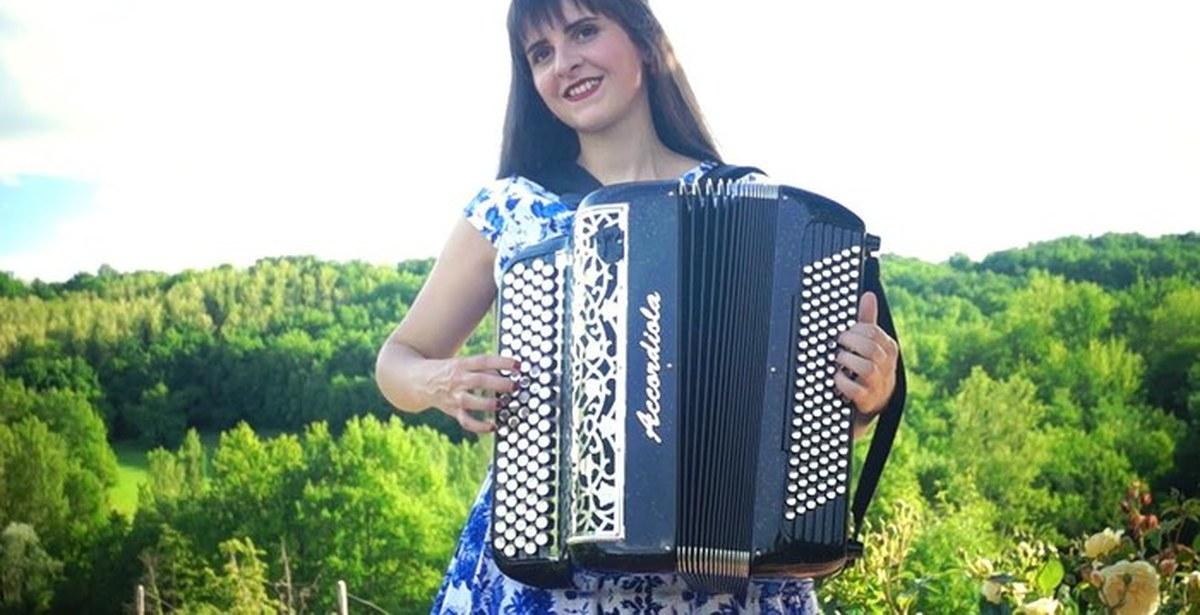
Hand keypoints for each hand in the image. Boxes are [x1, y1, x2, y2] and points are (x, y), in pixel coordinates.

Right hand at [428, 354, 519, 432]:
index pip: (484, 361)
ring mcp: (454, 396)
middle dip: (500, 384)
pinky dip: (480, 426)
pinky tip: (493, 426)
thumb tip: (505, 373)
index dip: (502, 362)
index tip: (518, 365)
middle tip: (515, 386)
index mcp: (461, 364)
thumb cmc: (447, 370)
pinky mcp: (452, 410)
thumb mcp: (461, 363)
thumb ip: (481, 368)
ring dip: (490, 404)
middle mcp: (457, 380)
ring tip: (503, 404)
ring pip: (472, 402)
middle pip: (480, 380)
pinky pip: (466, 421)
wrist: (417, 380)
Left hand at [834, 292, 898, 423]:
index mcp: (888, 349)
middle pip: (871, 348)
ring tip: (837, 359)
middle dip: (850, 343)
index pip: (874, 333)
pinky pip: (856, 390)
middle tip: (838, 343)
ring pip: (866, 368)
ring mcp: (879, 385)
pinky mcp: (868, 401)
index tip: (843, 331)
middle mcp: (887, 367)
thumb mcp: (869, 344)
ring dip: (847, 361)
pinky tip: (836, 377)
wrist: (870, 403)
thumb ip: (867, 321)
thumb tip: (869, 295)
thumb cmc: (867, 367)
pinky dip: (843, 382)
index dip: (855, 330)